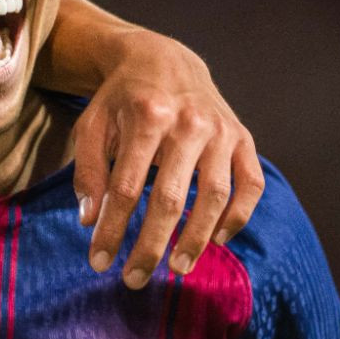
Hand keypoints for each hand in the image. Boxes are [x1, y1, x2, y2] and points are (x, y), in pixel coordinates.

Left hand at [70, 29, 263, 286]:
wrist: (163, 59)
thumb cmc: (121, 99)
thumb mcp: (92, 125)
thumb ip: (88, 171)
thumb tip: (90, 221)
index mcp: (146, 116)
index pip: (126, 187)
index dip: (112, 229)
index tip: (99, 262)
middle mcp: (189, 122)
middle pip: (171, 198)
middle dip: (151, 244)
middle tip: (134, 279)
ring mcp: (222, 130)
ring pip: (214, 195)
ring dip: (196, 238)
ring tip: (177, 269)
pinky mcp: (243, 137)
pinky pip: (251, 184)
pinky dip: (238, 215)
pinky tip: (218, 239)